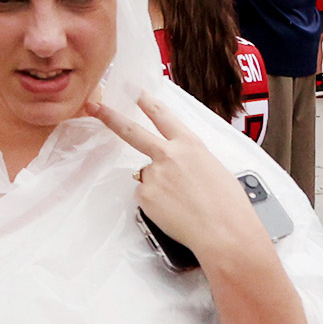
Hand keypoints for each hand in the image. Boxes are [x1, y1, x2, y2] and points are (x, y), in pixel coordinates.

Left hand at [87, 91, 275, 270]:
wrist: (224, 232)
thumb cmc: (229, 205)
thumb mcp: (215, 169)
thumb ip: (190, 160)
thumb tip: (178, 164)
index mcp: (190, 145)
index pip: (162, 115)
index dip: (146, 101)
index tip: (133, 90)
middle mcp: (168, 155)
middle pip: (132, 131)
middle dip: (110, 116)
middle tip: (94, 105)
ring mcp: (153, 174)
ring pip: (146, 174)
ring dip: (159, 185)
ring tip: (182, 202)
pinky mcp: (145, 195)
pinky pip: (146, 196)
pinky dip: (157, 203)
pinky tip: (175, 211)